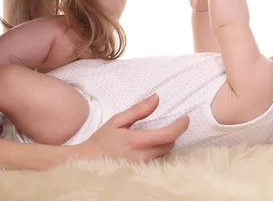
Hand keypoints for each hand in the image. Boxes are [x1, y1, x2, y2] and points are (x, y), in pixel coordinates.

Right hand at [75, 93, 189, 162]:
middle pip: (170, 145)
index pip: (168, 134)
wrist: (87, 161)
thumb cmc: (101, 140)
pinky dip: (157, 155)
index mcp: (137, 141)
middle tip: (162, 127)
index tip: (186, 119)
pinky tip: (148, 150)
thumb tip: (156, 97)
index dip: (180, 126)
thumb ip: (139, 110)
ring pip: (165, 155)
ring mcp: (142, 168)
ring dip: (164, 145)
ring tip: (152, 139)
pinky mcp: (141, 174)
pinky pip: (158, 163)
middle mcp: (142, 157)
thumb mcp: (118, 121)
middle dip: (170, 135)